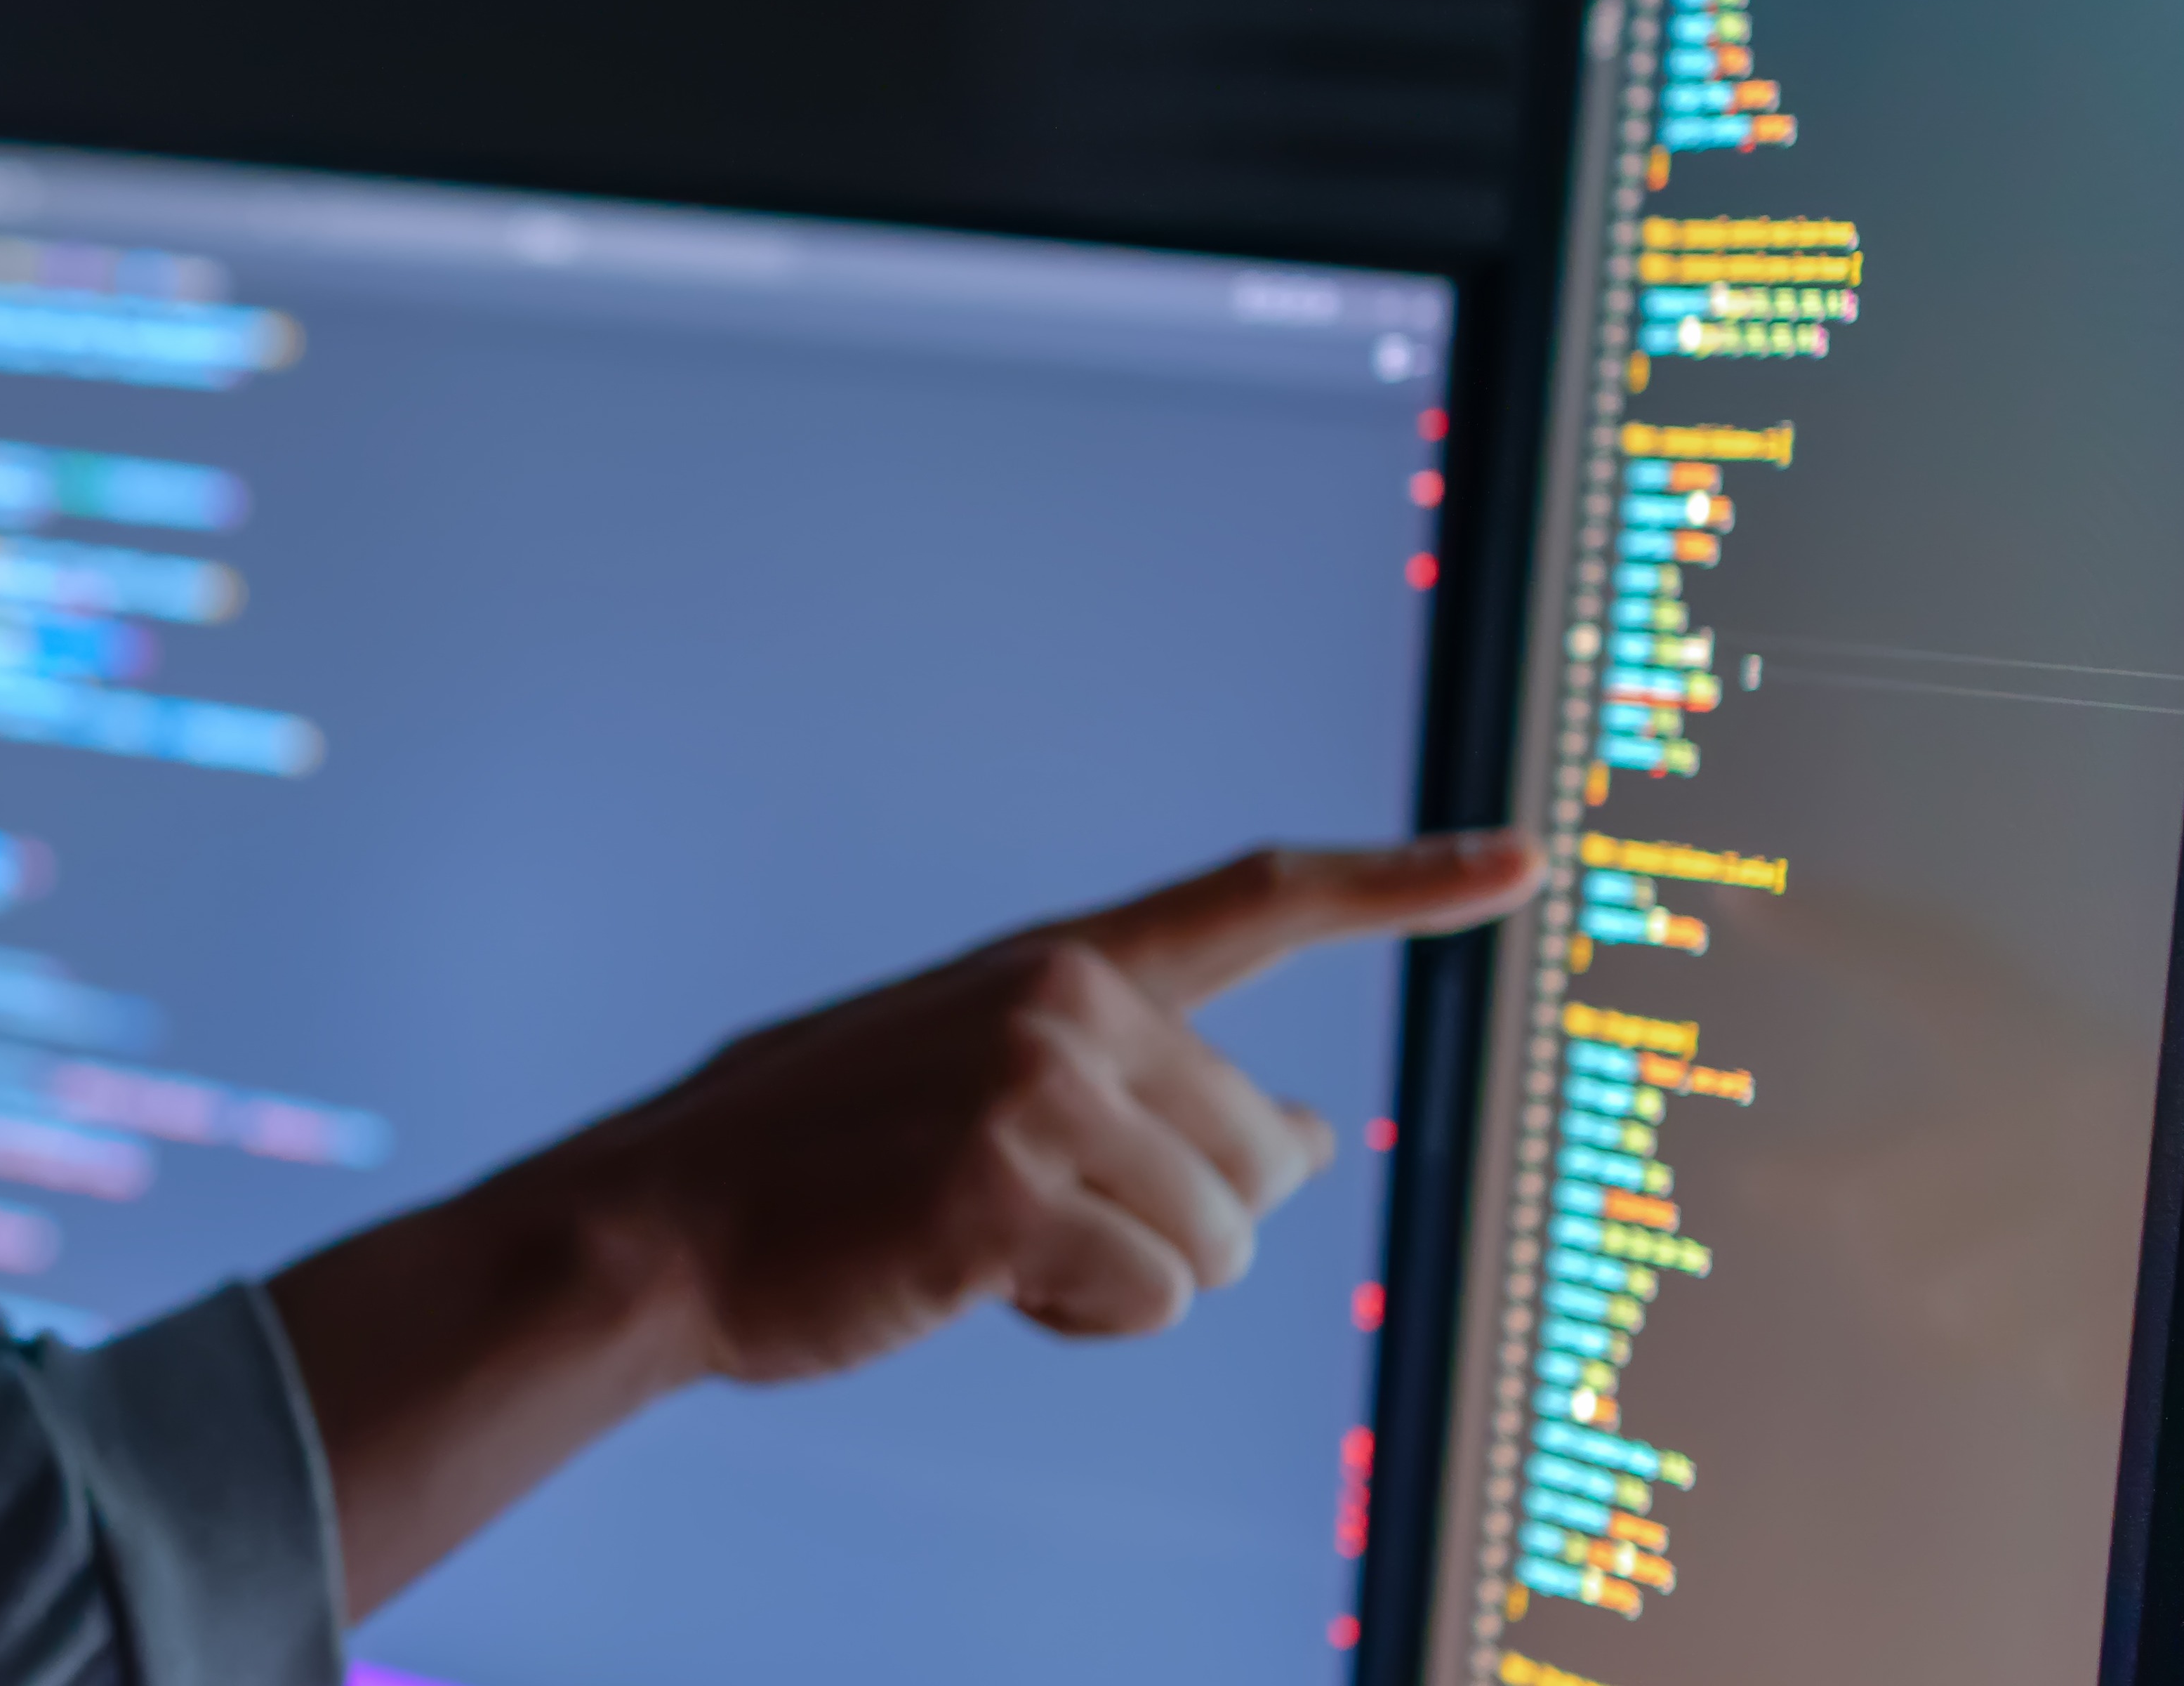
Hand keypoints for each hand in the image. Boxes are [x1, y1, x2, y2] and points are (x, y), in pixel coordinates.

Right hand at [588, 835, 1547, 1380]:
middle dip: (1180, 1226)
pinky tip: (968, 1284)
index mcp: (1057, 965)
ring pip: (1219, 1245)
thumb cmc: (824, 1177)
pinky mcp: (1005, 1189)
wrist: (658, 1229)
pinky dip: (1077, 1325)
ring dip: (1121, 1282)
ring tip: (983, 1251)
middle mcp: (1062, 1001)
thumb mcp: (990, 1102)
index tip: (1525, 858)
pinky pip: (1146, 1300)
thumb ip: (1146, 1098)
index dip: (1404, 882)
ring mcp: (1035, 1089)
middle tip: (1031, 1225)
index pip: (1256, 901)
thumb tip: (1315, 1143)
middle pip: (1259, 1156)